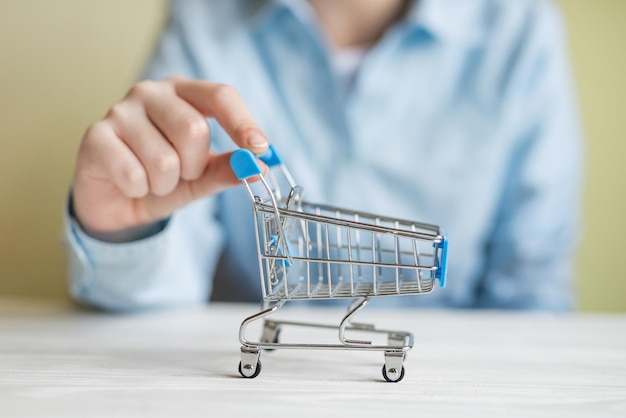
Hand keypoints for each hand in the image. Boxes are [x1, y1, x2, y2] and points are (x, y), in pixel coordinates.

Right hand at [72, 77, 267, 236]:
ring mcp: (119, 111)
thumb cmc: (163, 179)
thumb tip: (259, 167)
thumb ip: (229, 169)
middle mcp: (150, 92)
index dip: (242, 122)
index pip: (219, 95)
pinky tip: (130, 184)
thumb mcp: (202, 177)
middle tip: (182, 175)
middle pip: (193, 129)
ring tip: (153, 180)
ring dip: (165, 184)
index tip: (260, 148)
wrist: (116, 203)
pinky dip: (139, 190)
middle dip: (194, 166)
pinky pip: (133, 174)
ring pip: (164, 160)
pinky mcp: (95, 136)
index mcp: (183, 93)